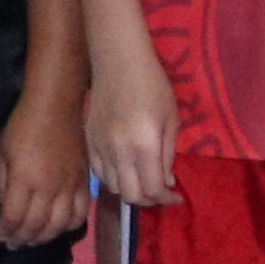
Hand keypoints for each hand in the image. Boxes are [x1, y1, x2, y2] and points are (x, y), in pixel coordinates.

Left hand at [0, 88, 88, 247]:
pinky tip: (58, 226)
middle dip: (23, 238)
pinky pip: (81, 213)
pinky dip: (70, 226)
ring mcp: (70, 185)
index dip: (6, 231)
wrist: (55, 107)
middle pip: (37, 225)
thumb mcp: (1, 155)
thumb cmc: (22, 127)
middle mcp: (49, 186)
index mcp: (25, 178)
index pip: (15, 216)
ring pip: (60, 225)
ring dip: (45, 237)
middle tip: (14, 242)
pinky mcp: (85, 182)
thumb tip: (8, 208)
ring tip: (34, 238)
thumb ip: (2, 185)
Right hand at [87, 61, 184, 208]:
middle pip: (131, 196)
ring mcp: (100, 148)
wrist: (119, 63)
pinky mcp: (89, 143)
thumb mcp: (172, 121)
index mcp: (144, 146)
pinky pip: (99, 174)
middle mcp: (119, 152)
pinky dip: (114, 180)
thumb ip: (168, 155)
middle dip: (150, 200)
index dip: (166, 199)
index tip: (176, 196)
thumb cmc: (153, 87)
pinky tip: (127, 170)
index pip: (152, 189)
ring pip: (113, 188)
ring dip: (132, 190)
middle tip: (161, 192)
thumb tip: (166, 183)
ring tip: (145, 181)